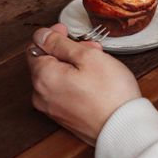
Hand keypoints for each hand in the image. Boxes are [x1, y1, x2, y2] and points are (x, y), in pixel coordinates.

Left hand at [26, 23, 140, 144]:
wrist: (122, 128)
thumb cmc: (109, 93)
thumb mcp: (87, 56)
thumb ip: (59, 43)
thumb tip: (41, 35)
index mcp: (43, 77)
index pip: (35, 47)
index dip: (51, 35)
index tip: (66, 30)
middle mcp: (41, 95)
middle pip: (46, 61)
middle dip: (67, 49)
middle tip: (90, 47)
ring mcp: (52, 108)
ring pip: (56, 76)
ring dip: (73, 64)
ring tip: (96, 61)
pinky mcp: (64, 116)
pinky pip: (62, 90)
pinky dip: (74, 79)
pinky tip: (93, 78)